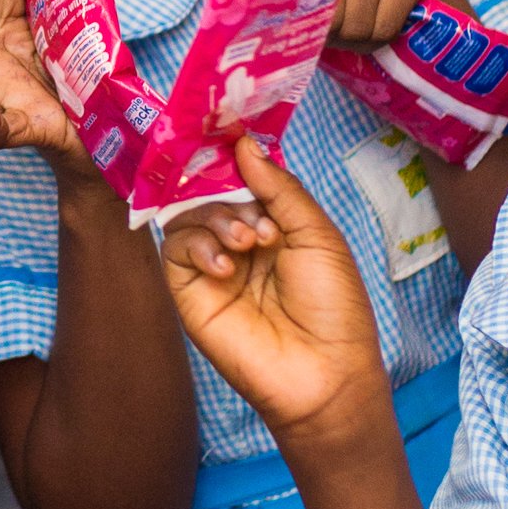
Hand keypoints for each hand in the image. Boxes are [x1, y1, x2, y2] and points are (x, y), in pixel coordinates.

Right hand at [160, 135, 394, 451]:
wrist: (322, 374)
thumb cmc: (334, 308)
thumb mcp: (317, 236)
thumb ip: (279, 189)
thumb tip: (244, 145)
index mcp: (274, 224)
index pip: (241, 178)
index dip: (232, 159)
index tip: (225, 134)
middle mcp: (239, 239)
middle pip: (210, 191)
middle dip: (228, 194)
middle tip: (258, 222)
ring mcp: (212, 264)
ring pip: (188, 215)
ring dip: (217, 219)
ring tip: (250, 245)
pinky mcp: (189, 290)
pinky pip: (174, 249)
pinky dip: (197, 245)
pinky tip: (227, 266)